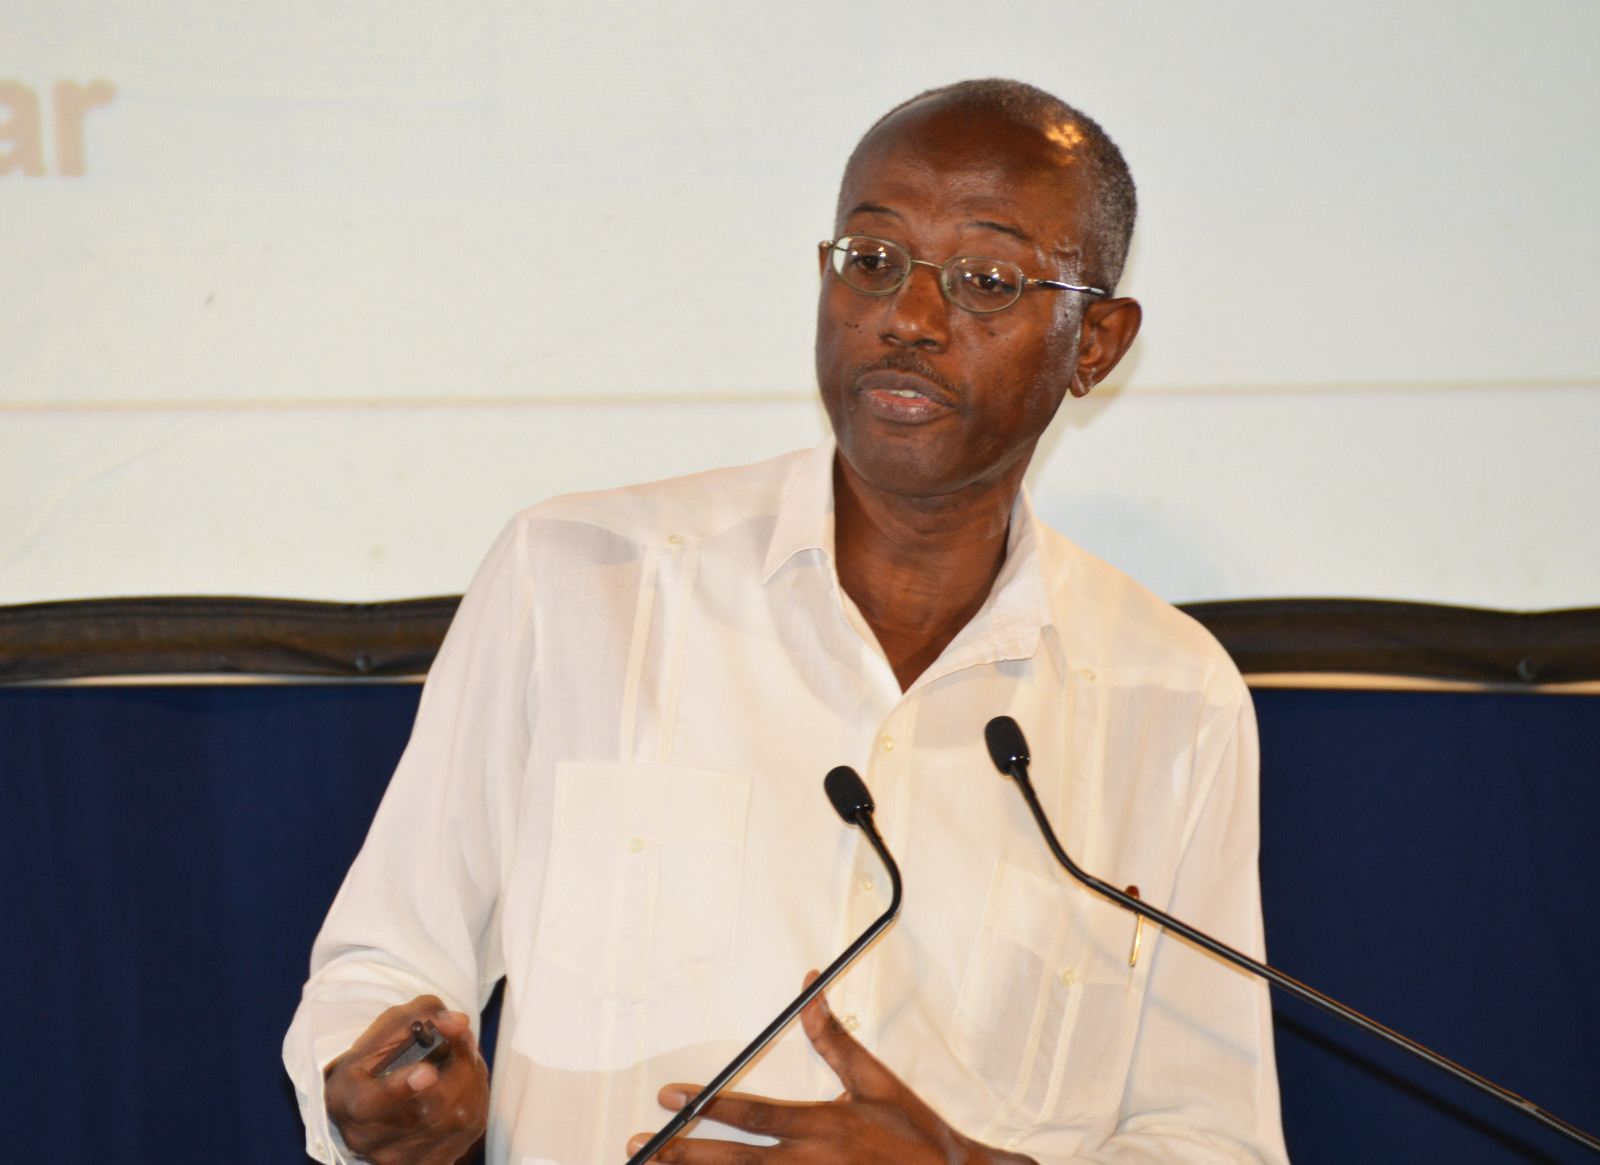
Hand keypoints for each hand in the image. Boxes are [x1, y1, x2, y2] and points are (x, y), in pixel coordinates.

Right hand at [323, 994, 488, 1164]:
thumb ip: (422, 1016)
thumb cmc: (382, 1054)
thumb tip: (458, 1023)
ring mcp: (397, 1157)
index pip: (368, 1104)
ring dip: (473, 1079)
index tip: (426, 1071)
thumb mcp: (390, 1026)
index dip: (397, 1089)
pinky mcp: (428, 1163)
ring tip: (464, 1056)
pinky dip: (477, 1098)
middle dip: (458, 1066)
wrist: (379, 1090)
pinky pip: (470, 1132)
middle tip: (462, 1037)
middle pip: (427, 1110)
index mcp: (347, 1099)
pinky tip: (467, 1081)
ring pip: (456, 1120)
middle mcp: (367, 1138)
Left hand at [626, 973, 1034, 1164]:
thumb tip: (808, 988)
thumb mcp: (875, 1081)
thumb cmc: (916, 1135)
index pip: (754, 1112)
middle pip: (736, 1161)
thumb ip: (834, 1039)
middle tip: (641, 1147)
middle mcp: (812, 1163)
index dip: (708, 1105)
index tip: (669, 1096)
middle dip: (685, 1154)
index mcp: (824, 1126)